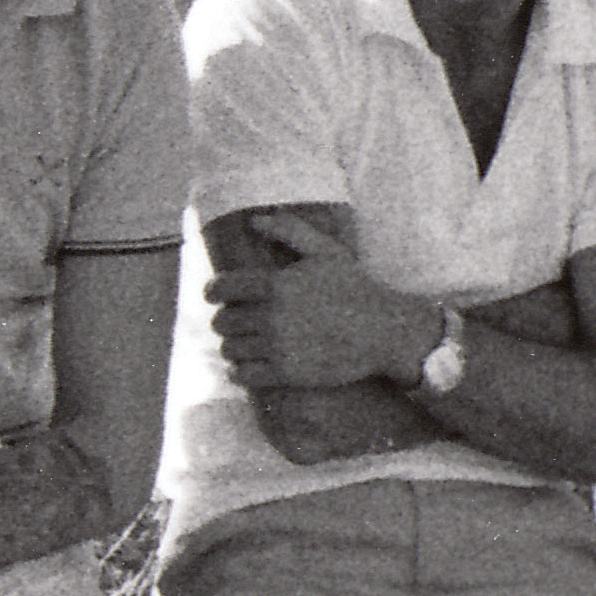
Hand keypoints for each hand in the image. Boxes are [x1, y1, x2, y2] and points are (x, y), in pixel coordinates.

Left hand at [202, 213, 436, 394]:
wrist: (383, 331)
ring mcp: (279, 347)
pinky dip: (237, 371)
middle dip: (223, 319)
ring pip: (230, 349)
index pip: (223, 287)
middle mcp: (273, 317)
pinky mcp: (287, 373)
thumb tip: (254, 220)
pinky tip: (240, 367)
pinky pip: (244, 375)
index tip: (212, 295)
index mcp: (276, 285)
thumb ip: (288, 230)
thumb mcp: (325, 251)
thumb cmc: (355, 287)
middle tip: (230, 320)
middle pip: (223, 321)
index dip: (212, 291)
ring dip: (230, 345)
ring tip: (238, 343)